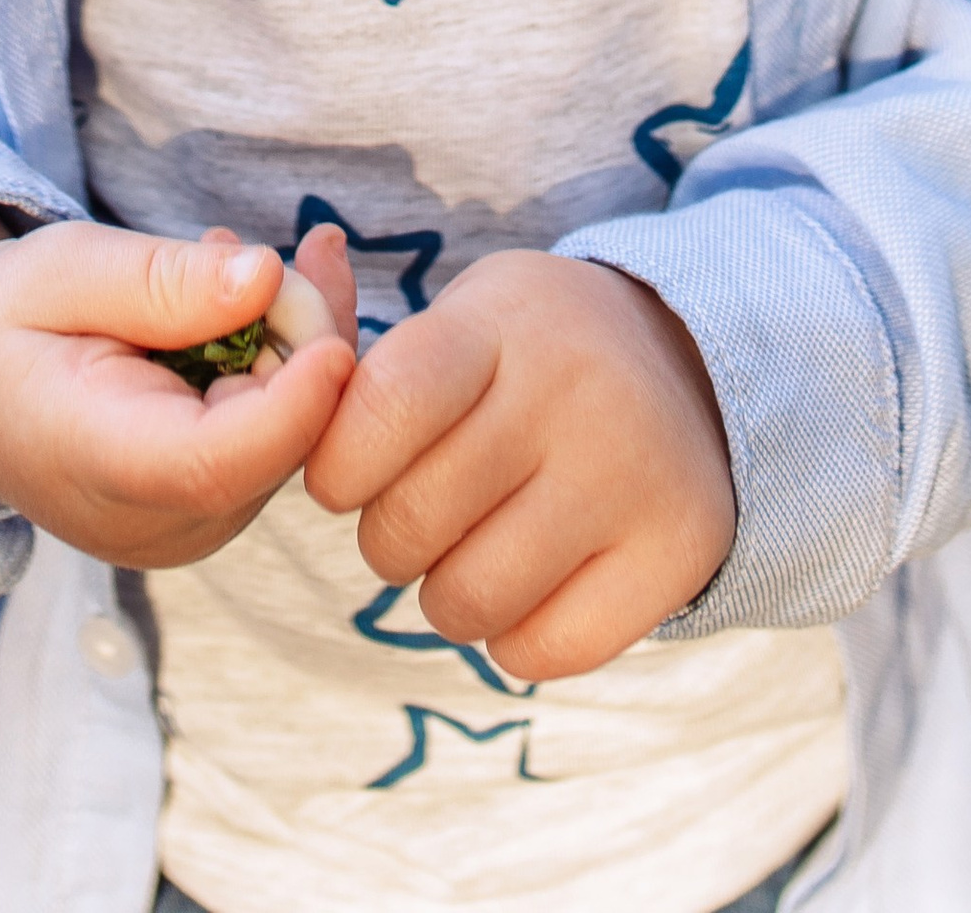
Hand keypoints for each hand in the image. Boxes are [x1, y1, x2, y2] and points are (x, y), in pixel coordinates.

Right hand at [0, 208, 357, 568]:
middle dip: (304, 332)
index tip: (333, 329)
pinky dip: (279, 365)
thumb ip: (159, 280)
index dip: (294, 402)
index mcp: (95, 467)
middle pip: (275, 440)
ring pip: (294, 436)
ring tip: (223, 258)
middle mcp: (153, 523)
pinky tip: (235, 302)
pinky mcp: (210, 514)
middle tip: (274, 239)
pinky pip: (279, 438)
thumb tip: (266, 276)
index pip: (217, 462)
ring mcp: (188, 530)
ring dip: (293, 340)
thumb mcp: (60, 270)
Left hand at [302, 251, 735, 678]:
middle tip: (420, 510)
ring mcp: (631, 477)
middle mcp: (572, 394)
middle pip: (411, 521)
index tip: (347, 470)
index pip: (382, 408)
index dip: (338, 464)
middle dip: (386, 536)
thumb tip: (284, 379)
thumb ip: (365, 367)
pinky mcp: (677, 554)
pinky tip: (532, 580)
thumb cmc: (526, 353)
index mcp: (501, 323)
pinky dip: (512, 638)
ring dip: (443, 594)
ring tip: (471, 546)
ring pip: (467, 602)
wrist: (687, 366)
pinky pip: (540, 652)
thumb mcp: (459, 317)